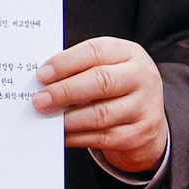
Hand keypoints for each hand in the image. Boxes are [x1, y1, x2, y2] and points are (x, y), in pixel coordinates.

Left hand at [33, 37, 167, 173]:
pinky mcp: (139, 134)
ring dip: (68, 118)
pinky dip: (77, 137)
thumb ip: (80, 69)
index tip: (42, 75)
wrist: (148, 118)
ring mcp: (144, 107)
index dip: (66, 62)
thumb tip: (43, 81)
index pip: (96, 51)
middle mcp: (142, 77)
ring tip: (47, 118)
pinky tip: (61, 135)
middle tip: (40, 100)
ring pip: (100, 114)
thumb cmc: (116, 87)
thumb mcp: (107, 67)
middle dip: (65, 91)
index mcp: (129, 53)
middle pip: (101, 81)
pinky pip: (102, 137)